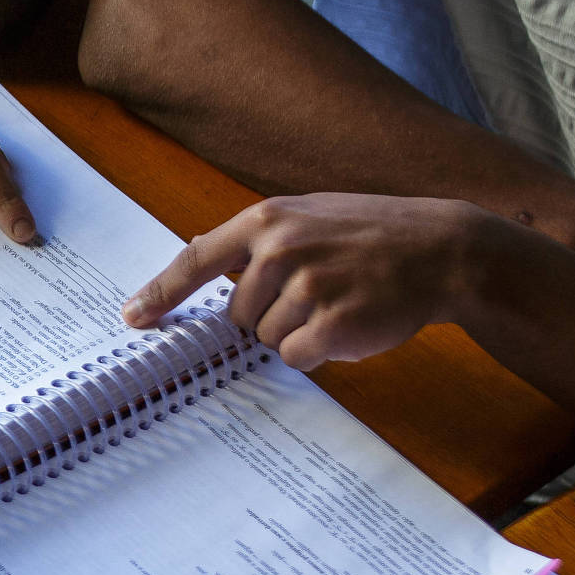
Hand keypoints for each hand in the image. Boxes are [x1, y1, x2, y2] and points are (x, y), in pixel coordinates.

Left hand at [123, 193, 490, 370]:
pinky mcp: (331, 323)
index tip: (131, 318)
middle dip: (269, 318)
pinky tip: (350, 323)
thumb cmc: (372, 237)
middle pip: (237, 317)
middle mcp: (280, 249)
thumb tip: (201, 268)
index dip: (160, 293)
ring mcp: (306, 286)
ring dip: (298, 334)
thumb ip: (258, 244)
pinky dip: (319, 352)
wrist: (444, 249)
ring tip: (340, 303)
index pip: (196, 259)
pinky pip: (297, 357)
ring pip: (267, 340)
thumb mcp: (310, 217)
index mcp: (268, 219)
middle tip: (318, 295)